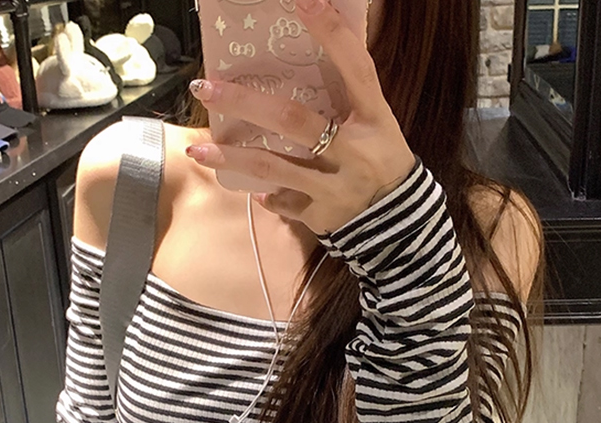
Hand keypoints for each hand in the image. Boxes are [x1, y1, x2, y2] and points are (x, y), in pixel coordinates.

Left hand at [185, 0, 415, 234]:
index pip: (357, 69)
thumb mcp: (377, 125)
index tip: (304, 1)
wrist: (402, 223)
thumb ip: (348, 97)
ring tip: (198, 151)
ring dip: (233, 158)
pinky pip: (286, 203)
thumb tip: (312, 56)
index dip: (333, 35)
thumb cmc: (382, 161)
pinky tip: (255, 192)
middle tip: (206, 87)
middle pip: (293, 120)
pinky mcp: (323, 215)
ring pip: (275, 167)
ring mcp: (336, 187)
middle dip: (245, 102)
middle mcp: (354, 151)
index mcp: (374, 120)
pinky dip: (269, 197)